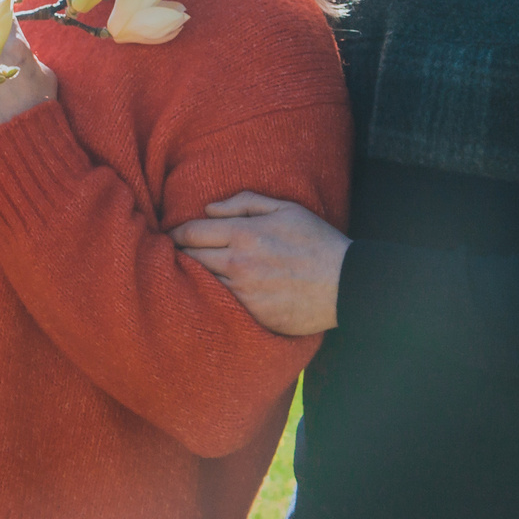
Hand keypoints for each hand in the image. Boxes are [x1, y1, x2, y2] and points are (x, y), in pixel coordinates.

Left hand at [170, 192, 347, 335]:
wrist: (347, 284)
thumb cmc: (317, 241)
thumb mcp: (285, 209)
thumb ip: (244, 203)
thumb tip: (208, 209)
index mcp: (244, 234)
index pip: (191, 233)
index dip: (176, 234)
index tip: (171, 236)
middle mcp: (239, 264)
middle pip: (190, 259)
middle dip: (180, 255)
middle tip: (175, 254)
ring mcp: (245, 292)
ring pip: (201, 284)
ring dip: (193, 278)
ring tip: (190, 274)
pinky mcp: (253, 315)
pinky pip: (221, 305)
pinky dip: (213, 298)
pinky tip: (214, 295)